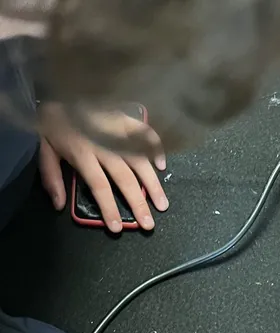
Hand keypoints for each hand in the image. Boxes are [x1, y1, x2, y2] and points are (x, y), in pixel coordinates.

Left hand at [38, 102, 167, 232]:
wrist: (56, 84)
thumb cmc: (50, 120)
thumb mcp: (42, 148)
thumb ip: (51, 177)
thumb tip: (59, 205)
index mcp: (82, 153)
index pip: (99, 186)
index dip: (109, 208)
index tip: (116, 227)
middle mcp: (103, 144)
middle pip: (124, 178)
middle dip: (137, 203)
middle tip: (149, 224)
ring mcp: (116, 129)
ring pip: (139, 160)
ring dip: (153, 183)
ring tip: (163, 203)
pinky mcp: (124, 117)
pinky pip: (144, 132)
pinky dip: (155, 147)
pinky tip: (162, 166)